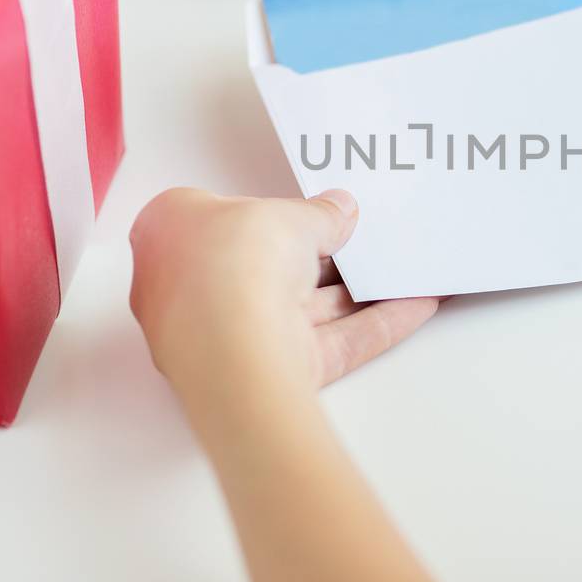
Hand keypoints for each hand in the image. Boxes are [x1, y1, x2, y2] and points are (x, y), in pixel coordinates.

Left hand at [129, 188, 439, 404]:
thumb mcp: (287, 216)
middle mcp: (189, 292)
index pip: (220, 217)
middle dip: (321, 257)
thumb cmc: (229, 267)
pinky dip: (372, 325)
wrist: (233, 349)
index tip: (308, 208)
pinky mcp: (269, 373)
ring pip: (302, 310)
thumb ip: (320, 214)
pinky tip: (413, 307)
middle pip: (267, 268)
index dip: (266, 212)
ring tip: (401, 269)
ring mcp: (229, 338)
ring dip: (356, 293)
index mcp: (169, 237)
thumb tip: (339, 210)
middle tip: (364, 238)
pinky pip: (328, 343)